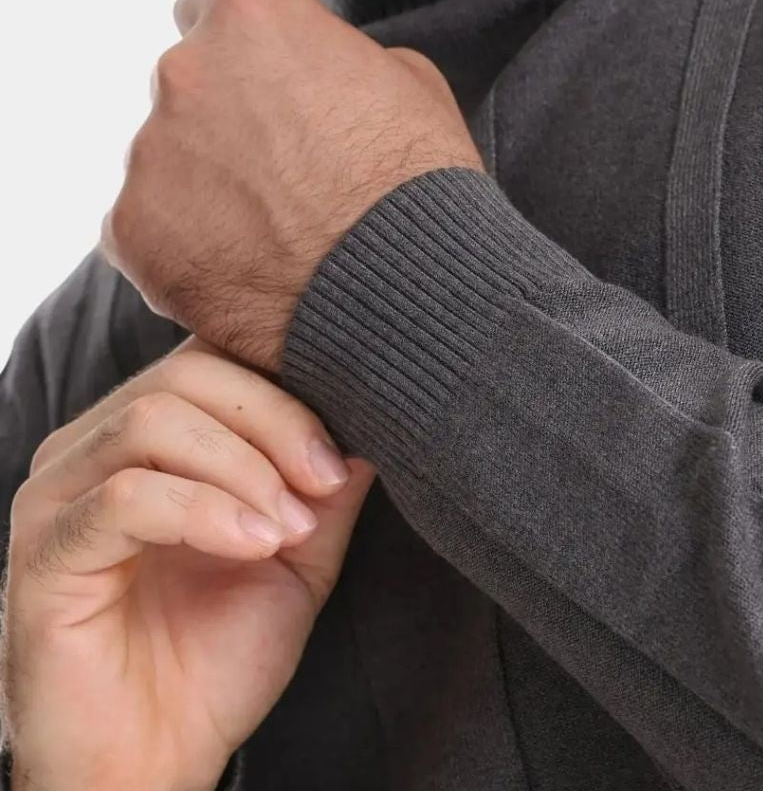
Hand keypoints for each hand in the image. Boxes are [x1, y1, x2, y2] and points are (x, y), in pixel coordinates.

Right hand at [2, 338, 373, 790]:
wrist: (152, 763)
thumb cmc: (215, 659)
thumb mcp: (295, 560)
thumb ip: (323, 491)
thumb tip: (366, 426)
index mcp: (145, 440)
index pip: (211, 363)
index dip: (283, 393)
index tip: (339, 458)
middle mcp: (92, 450)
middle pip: (184, 377)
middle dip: (272, 422)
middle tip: (322, 484)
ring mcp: (60, 495)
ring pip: (152, 421)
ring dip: (242, 468)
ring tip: (286, 530)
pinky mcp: (45, 551)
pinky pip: (124, 496)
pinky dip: (204, 511)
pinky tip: (252, 545)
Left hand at [101, 0, 483, 370]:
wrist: (407, 292)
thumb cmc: (419, 187)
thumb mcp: (409, 83)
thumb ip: (338, 59)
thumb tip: (318, 76)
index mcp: (250, 17)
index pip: (209, 8)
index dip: (242, 57)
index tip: (261, 93)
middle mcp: (183, 72)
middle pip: (185, 90)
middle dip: (223, 127)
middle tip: (279, 182)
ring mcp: (150, 155)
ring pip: (164, 165)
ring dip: (203, 191)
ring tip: (268, 240)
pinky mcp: (132, 232)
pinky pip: (146, 232)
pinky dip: (182, 250)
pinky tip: (240, 273)